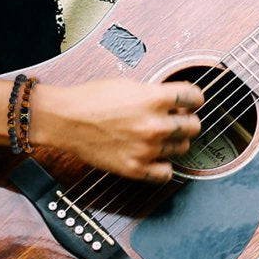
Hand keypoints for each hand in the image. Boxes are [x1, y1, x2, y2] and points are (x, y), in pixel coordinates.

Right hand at [33, 79, 202, 183]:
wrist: (63, 120)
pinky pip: (166, 174)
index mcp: (155, 99)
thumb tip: (180, 102)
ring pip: (182, 148)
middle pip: (194, 126)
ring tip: (159, 137)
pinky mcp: (135, 168)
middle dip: (187, 121)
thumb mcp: (131, 85)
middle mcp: (155, 125)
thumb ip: (158, 95)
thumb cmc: (93, 99)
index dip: (194, 99)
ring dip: (174, 142)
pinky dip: (163, 167)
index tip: (191, 102)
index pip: (195, 98)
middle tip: (176, 120)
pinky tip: (156, 158)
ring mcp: (146, 149)